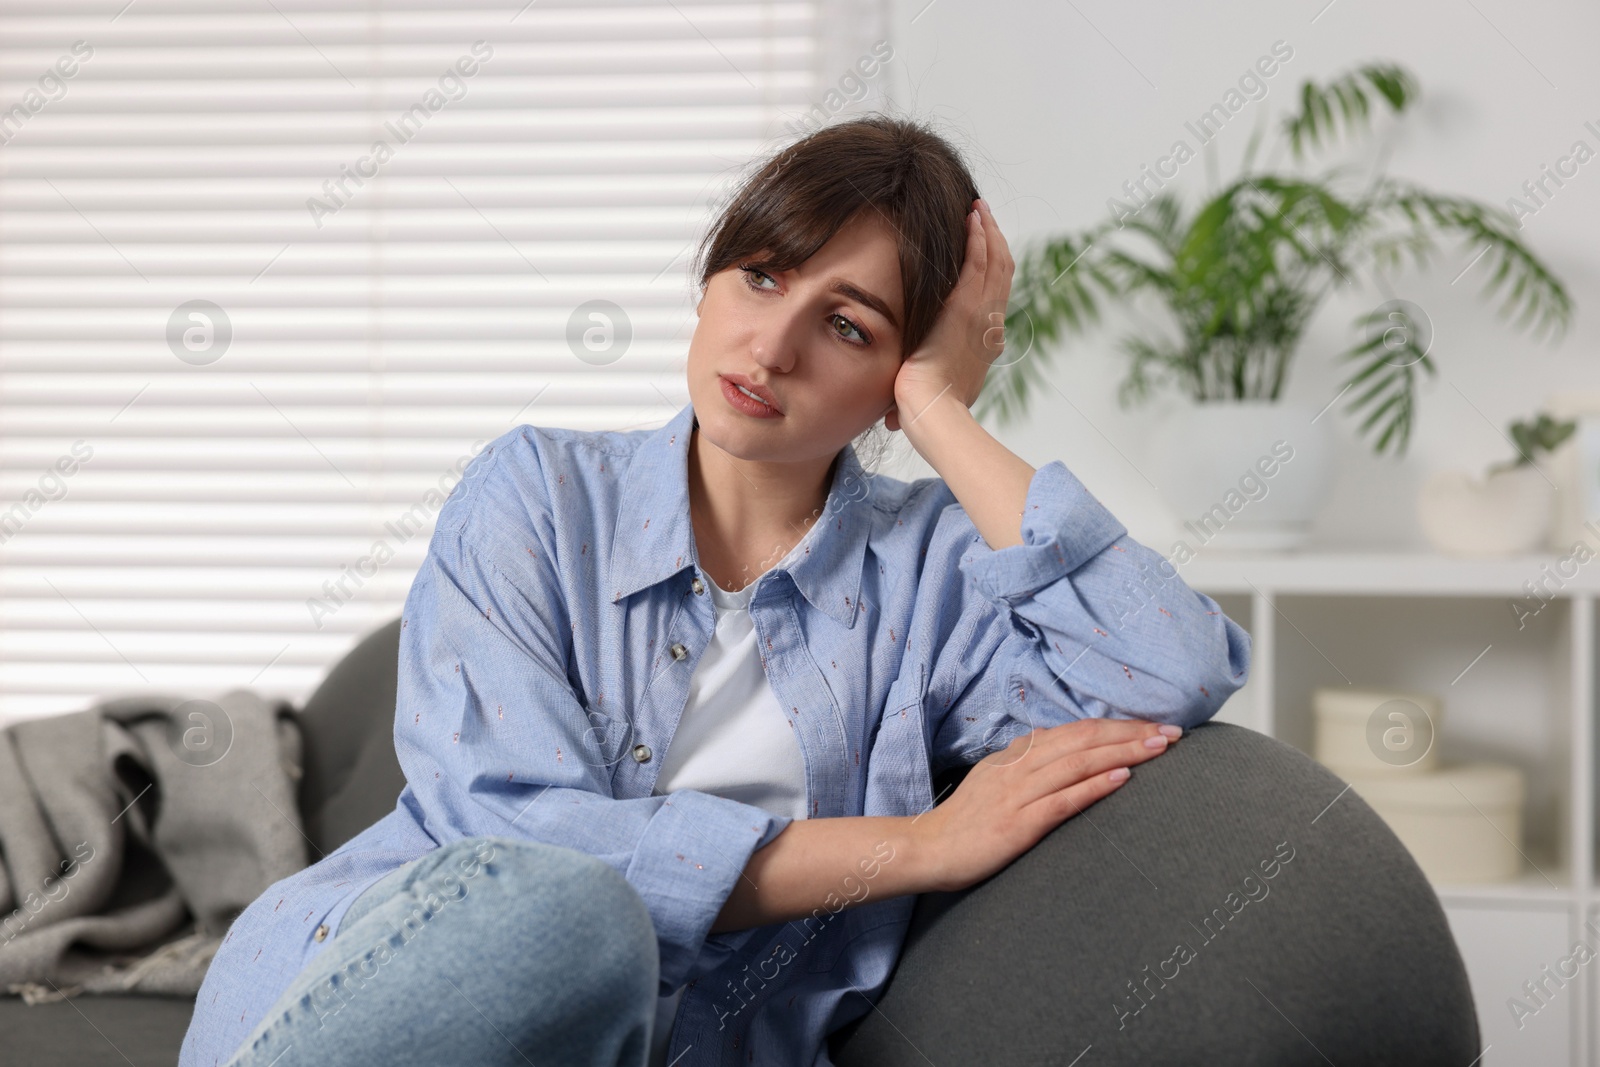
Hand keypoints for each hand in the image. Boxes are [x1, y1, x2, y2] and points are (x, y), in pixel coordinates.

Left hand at [886, 198, 1014, 432]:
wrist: (934, 411)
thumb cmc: (930, 411)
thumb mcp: (931, 396)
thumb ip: (919, 392)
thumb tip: (893, 414)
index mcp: (985, 343)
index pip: (994, 297)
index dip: (992, 270)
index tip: (983, 250)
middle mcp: (990, 325)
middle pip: (1002, 271)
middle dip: (994, 241)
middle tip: (984, 217)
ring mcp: (981, 314)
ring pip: (995, 261)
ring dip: (988, 231)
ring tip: (979, 208)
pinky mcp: (965, 307)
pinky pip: (978, 263)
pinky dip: (978, 238)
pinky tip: (972, 218)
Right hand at [910, 719, 1180, 892]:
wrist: (927, 849)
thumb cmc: (963, 822)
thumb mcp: (993, 780)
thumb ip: (1025, 766)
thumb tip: (1058, 753)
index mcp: (1016, 754)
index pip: (1074, 731)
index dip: (1115, 727)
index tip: (1149, 726)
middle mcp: (1020, 765)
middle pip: (1084, 739)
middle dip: (1131, 733)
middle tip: (1171, 732)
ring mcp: (1019, 792)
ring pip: (1079, 762)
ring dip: (1124, 751)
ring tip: (1159, 747)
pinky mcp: (1019, 822)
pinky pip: (1063, 799)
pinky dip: (1094, 786)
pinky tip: (1122, 779)